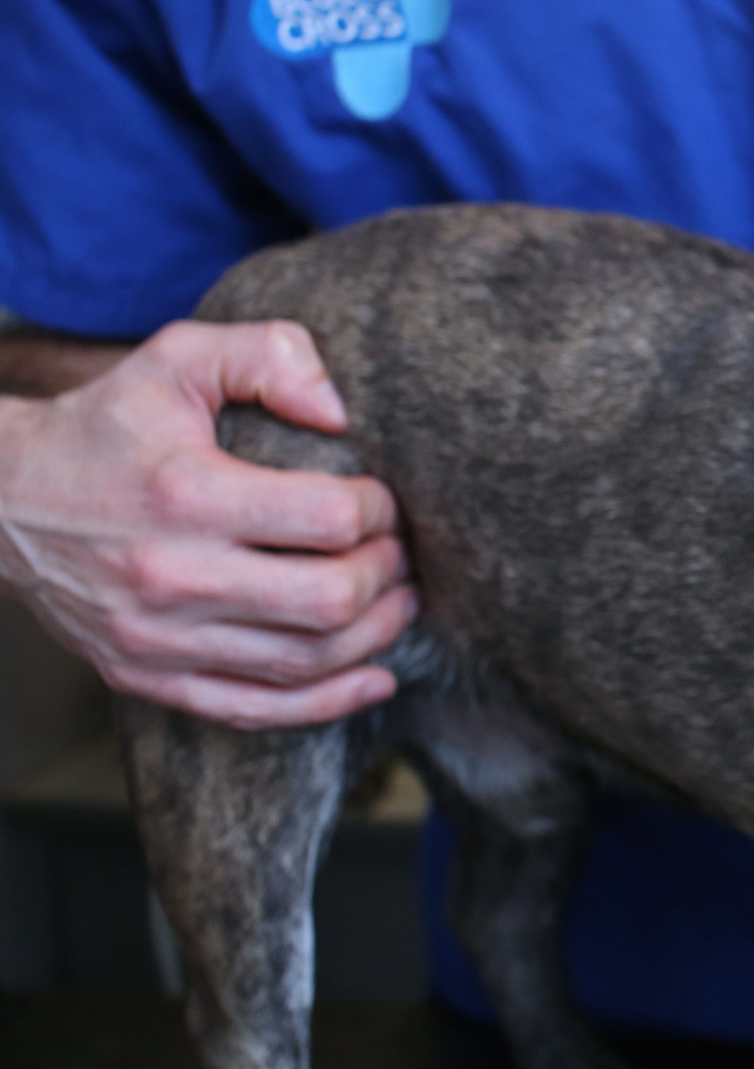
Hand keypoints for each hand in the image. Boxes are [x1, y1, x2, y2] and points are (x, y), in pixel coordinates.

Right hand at [0, 321, 415, 727]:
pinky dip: (328, 702)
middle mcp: (172, 575)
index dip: (378, 511)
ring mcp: (157, 639)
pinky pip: (257, 712)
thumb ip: (267, 356)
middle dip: (385, 575)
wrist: (0, 500)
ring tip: (397, 602)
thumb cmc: (105, 426)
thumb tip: (340, 410)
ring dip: (374, 636)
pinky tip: (373, 676)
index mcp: (187, 494)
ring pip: (304, 662)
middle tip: (398, 553)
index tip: (381, 501)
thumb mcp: (177, 359)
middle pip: (328, 600)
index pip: (329, 520)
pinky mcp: (146, 678)